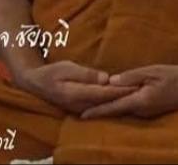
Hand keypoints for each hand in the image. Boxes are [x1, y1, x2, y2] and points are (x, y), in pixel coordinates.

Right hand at [16, 60, 138, 115]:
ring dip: (119, 100)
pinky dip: (111, 102)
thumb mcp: (67, 67)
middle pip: (106, 102)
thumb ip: (86, 74)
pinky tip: (121, 98)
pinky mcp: (80, 110)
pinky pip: (98, 107)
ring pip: (103, 106)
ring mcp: (79, 110)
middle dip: (124, 96)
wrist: (36, 84)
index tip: (135, 85)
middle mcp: (79, 105)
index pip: (104, 93)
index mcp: (76, 94)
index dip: (120, 90)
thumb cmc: (52, 72)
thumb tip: (106, 79)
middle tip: (142, 89)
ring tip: (136, 93)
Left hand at [79, 62, 177, 119]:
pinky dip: (123, 104)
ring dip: (111, 106)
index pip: (114, 107)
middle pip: (118, 110)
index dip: (97, 111)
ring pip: (125, 109)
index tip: (82, 115)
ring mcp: (149, 112)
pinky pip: (134, 108)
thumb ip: (133, 76)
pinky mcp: (154, 110)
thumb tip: (111, 81)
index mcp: (142, 100)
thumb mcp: (156, 71)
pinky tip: (116, 99)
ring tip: (93, 102)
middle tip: (81, 106)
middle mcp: (143, 110)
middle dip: (100, 108)